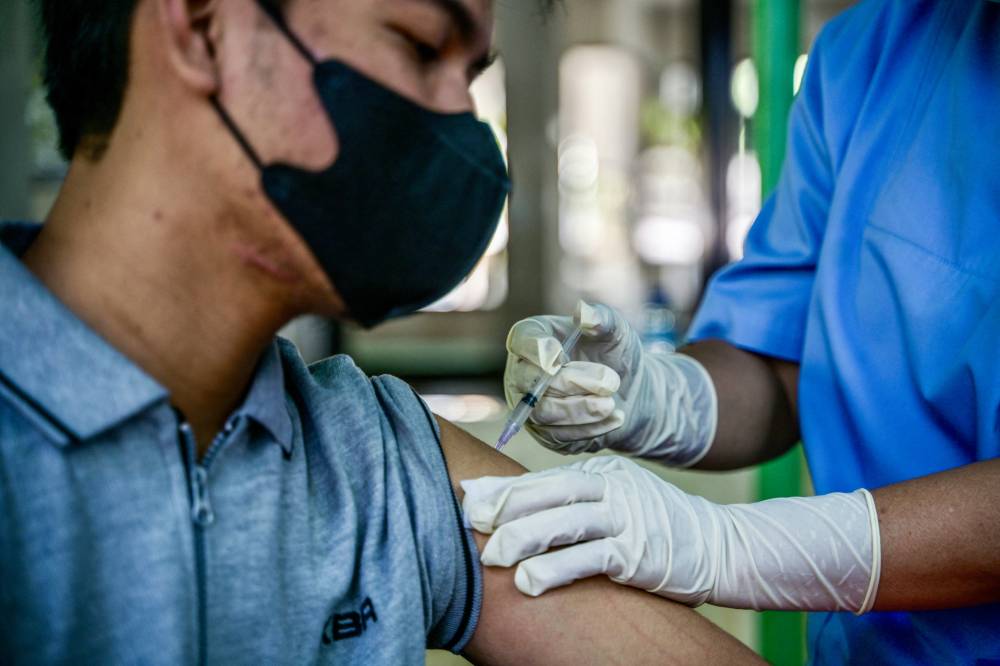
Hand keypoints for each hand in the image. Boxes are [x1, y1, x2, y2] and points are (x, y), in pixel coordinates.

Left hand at [462, 456, 881, 612]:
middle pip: (546, 493)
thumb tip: (509, 511)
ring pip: (564, 522)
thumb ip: (567, 504)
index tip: (465, 502)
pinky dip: (556, 569)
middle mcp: (610, 487)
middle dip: (503, 509)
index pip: (541, 478)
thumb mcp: (612, 504)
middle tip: (468, 524)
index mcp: (598, 472)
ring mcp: (626, 516)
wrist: (720, 544)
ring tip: (491, 558)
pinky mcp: (638, 550)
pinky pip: (590, 557)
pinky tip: (530, 583)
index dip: (501, 490)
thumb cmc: (653, 527)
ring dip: (523, 539)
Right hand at [503, 301, 716, 464]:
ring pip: (544, 413)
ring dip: (581, 409)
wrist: (631, 392)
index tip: (559, 356)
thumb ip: (601, 318)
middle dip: (571, 382)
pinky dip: (589, 428)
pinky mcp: (546, 434)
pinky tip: (615, 417)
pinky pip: (559, 436)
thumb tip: (583, 311)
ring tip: (612, 403)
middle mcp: (523, 373)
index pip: (521, 340)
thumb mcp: (616, 331)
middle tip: (610, 381)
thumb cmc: (615, 354)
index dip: (535, 349)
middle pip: (531, 382)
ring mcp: (531, 407)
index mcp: (534, 338)